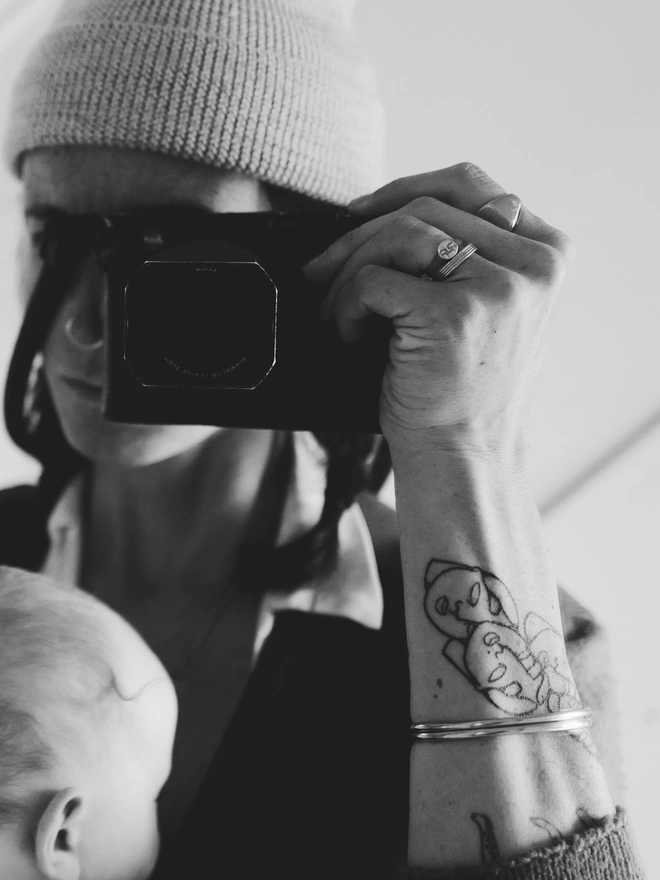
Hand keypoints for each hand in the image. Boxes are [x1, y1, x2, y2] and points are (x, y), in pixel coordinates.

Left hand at [302, 163, 573, 454]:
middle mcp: (534, 265)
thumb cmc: (462, 390)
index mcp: (548, 253)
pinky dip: (345, 304)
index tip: (358, 213)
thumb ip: (471, 253)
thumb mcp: (489, 309)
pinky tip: (347, 334)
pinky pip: (374, 279)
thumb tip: (393, 207)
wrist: (463, 457)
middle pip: (425, 207)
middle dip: (358, 234)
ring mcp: (499, 287)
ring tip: (332, 308)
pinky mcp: (455, 314)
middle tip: (319, 269)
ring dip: (346, 269)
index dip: (404, 189)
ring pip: (397, 234)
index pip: (469, 185)